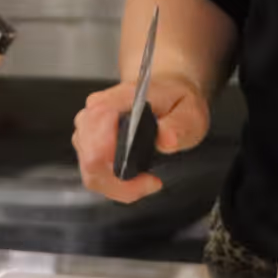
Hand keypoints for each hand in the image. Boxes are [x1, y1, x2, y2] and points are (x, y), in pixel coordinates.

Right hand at [72, 73, 209, 203]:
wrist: (167, 92)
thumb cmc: (175, 100)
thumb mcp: (190, 111)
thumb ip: (180, 125)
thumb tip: (166, 139)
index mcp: (118, 100)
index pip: (98, 142)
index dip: (118, 169)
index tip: (149, 178)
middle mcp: (95, 111)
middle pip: (91, 162)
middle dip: (120, 183)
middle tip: (149, 182)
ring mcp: (87, 126)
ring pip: (90, 172)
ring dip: (117, 185)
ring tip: (144, 181)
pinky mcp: (87, 140)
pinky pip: (92, 173)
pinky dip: (112, 183)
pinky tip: (132, 179)